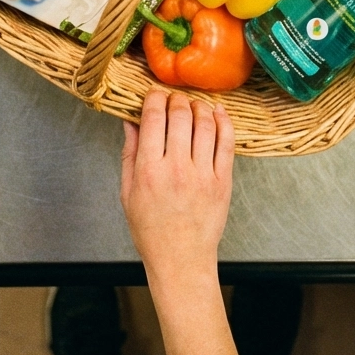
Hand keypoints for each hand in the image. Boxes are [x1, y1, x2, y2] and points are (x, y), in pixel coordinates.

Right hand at [120, 88, 241, 354]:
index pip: (154, 118)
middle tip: (173, 98)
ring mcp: (203, 174)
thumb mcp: (128, 192)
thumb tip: (131, 121)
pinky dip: (224, 121)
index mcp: (149, 170)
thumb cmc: (151, 229)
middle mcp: (177, 169)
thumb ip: (130, 153)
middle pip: (180, 115)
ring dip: (199, 106)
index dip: (154, 98)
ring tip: (193, 104)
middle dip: (176, 99)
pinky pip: (227, 142)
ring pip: (205, 123)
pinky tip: (217, 112)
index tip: (154, 95)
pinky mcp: (223, 181)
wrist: (181, 260)